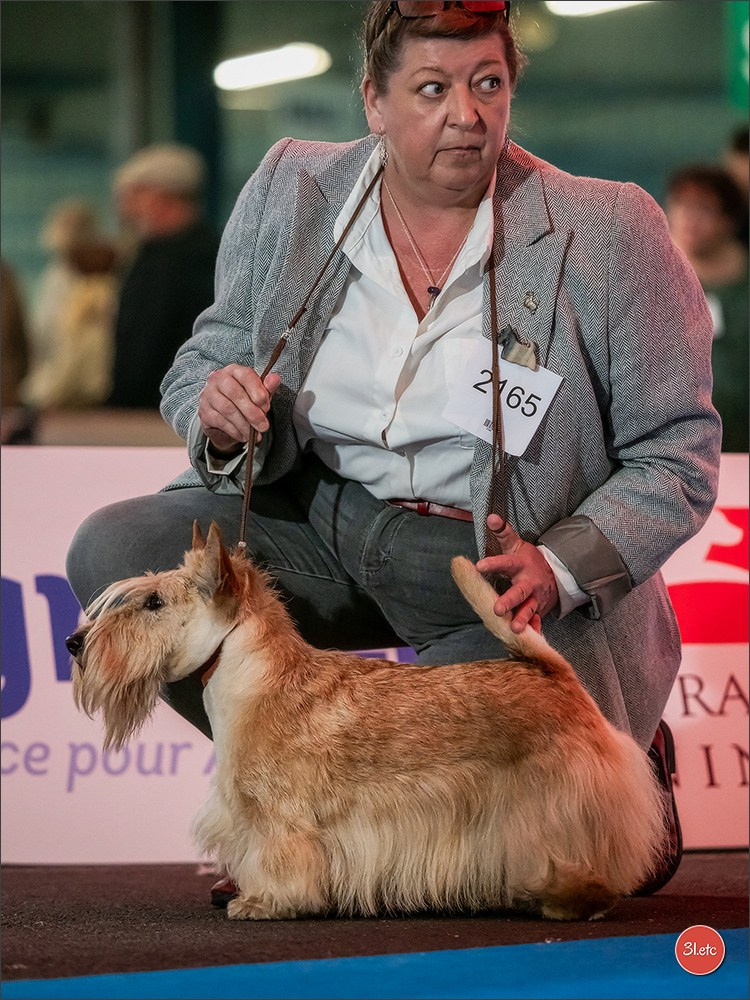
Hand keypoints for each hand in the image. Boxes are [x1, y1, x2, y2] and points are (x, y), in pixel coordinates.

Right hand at [198, 365, 280, 454]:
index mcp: (234, 370)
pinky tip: (243, 436)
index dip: (258, 392)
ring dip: (244, 424)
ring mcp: (208, 395)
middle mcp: (218, 379)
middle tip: (263, 426)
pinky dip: (234, 431)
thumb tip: (275, 378)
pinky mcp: (204, 412)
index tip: (266, 407)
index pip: (246, 375)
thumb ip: (267, 387)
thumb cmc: (243, 403)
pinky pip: (220, 421)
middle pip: (235, 393)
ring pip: (227, 409)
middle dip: (252, 412)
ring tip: (254, 434)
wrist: (223, 421)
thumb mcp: (257, 395)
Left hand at [475, 514, 557, 633]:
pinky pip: (537, 621)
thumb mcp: (515, 544)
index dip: (493, 564)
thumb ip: (502, 532)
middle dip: (509, 600)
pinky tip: (530, 636)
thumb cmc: (527, 560)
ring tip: (514, 628)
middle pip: (519, 592)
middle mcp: (528, 582)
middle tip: (497, 609)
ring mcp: (535, 598)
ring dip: (522, 619)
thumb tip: (491, 517)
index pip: (505, 563)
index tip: (478, 566)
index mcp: (519, 565)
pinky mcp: (539, 611)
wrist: (555, 575)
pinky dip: (535, 629)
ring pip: (528, 609)